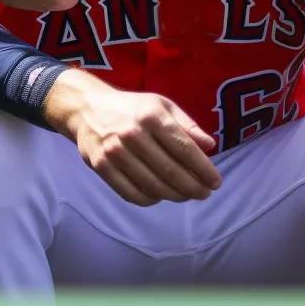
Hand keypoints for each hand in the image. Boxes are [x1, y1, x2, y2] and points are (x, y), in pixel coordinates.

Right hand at [46, 71, 221, 205]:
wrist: (88, 109)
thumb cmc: (133, 108)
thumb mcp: (162, 105)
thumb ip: (187, 125)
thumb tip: (210, 146)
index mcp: (152, 116)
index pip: (184, 149)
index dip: (203, 169)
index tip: (216, 182)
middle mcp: (133, 134)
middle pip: (170, 171)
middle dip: (193, 187)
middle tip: (205, 193)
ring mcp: (115, 153)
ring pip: (153, 185)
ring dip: (175, 195)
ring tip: (186, 195)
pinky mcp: (101, 168)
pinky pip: (131, 194)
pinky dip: (150, 199)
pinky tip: (160, 195)